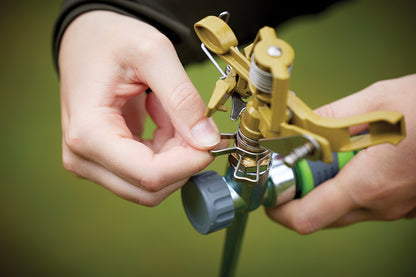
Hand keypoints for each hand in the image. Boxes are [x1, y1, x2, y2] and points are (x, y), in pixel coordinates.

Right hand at [58, 11, 219, 205]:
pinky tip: (162, 117)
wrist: (86, 39)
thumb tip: (207, 141)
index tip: (212, 141)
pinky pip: (147, 171)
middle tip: (193, 121)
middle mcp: (84, 157)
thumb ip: (183, 98)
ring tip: (170, 110)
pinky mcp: (104, 161)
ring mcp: (92, 163)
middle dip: (183, 160)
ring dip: (174, 153)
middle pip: (151, 187)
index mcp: (89, 133)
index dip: (189, 164)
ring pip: (152, 183)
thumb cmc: (110, 40)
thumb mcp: (153, 54)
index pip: (150, 175)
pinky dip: (166, 149)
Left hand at [266, 74, 415, 233]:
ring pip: (344, 210)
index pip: (306, 217)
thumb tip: (302, 124)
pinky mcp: (406, 203)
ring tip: (328, 155)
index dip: (279, 210)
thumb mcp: (378, 99)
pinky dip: (351, 186)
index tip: (269, 193)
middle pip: (321, 215)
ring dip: (326, 188)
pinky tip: (356, 159)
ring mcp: (397, 208)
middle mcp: (381, 204)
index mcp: (367, 184)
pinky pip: (367, 203)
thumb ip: (333, 116)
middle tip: (296, 165)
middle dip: (300, 194)